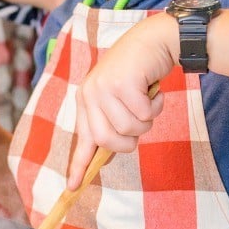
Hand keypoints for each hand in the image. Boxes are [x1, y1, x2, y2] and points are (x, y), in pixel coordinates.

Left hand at [68, 13, 175, 188]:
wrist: (153, 40)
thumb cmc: (138, 74)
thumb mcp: (117, 99)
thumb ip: (110, 123)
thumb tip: (106, 157)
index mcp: (85, 101)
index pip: (82, 139)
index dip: (78, 165)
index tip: (72, 188)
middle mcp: (89, 94)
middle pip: (108, 141)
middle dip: (130, 141)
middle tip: (140, 123)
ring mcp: (104, 87)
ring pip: (130, 129)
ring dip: (147, 120)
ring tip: (146, 101)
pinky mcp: (123, 82)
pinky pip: (144, 114)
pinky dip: (156, 107)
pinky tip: (153, 91)